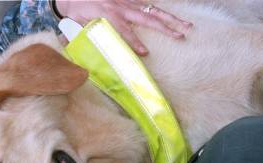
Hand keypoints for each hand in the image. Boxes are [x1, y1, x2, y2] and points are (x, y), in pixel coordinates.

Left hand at [55, 0, 192, 54]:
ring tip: (187, 27)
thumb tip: (88, 57)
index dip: (134, 42)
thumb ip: (84, 38)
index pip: (124, 30)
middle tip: (181, 35)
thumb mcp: (76, 24)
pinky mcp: (129, 0)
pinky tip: (174, 20)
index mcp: (107, 14)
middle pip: (148, 17)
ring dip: (171, 19)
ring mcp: (128, 1)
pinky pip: (147, 5)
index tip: (144, 52)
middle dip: (166, 27)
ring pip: (152, 10)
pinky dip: (160, 12)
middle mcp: (121, 6)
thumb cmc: (75, 11)